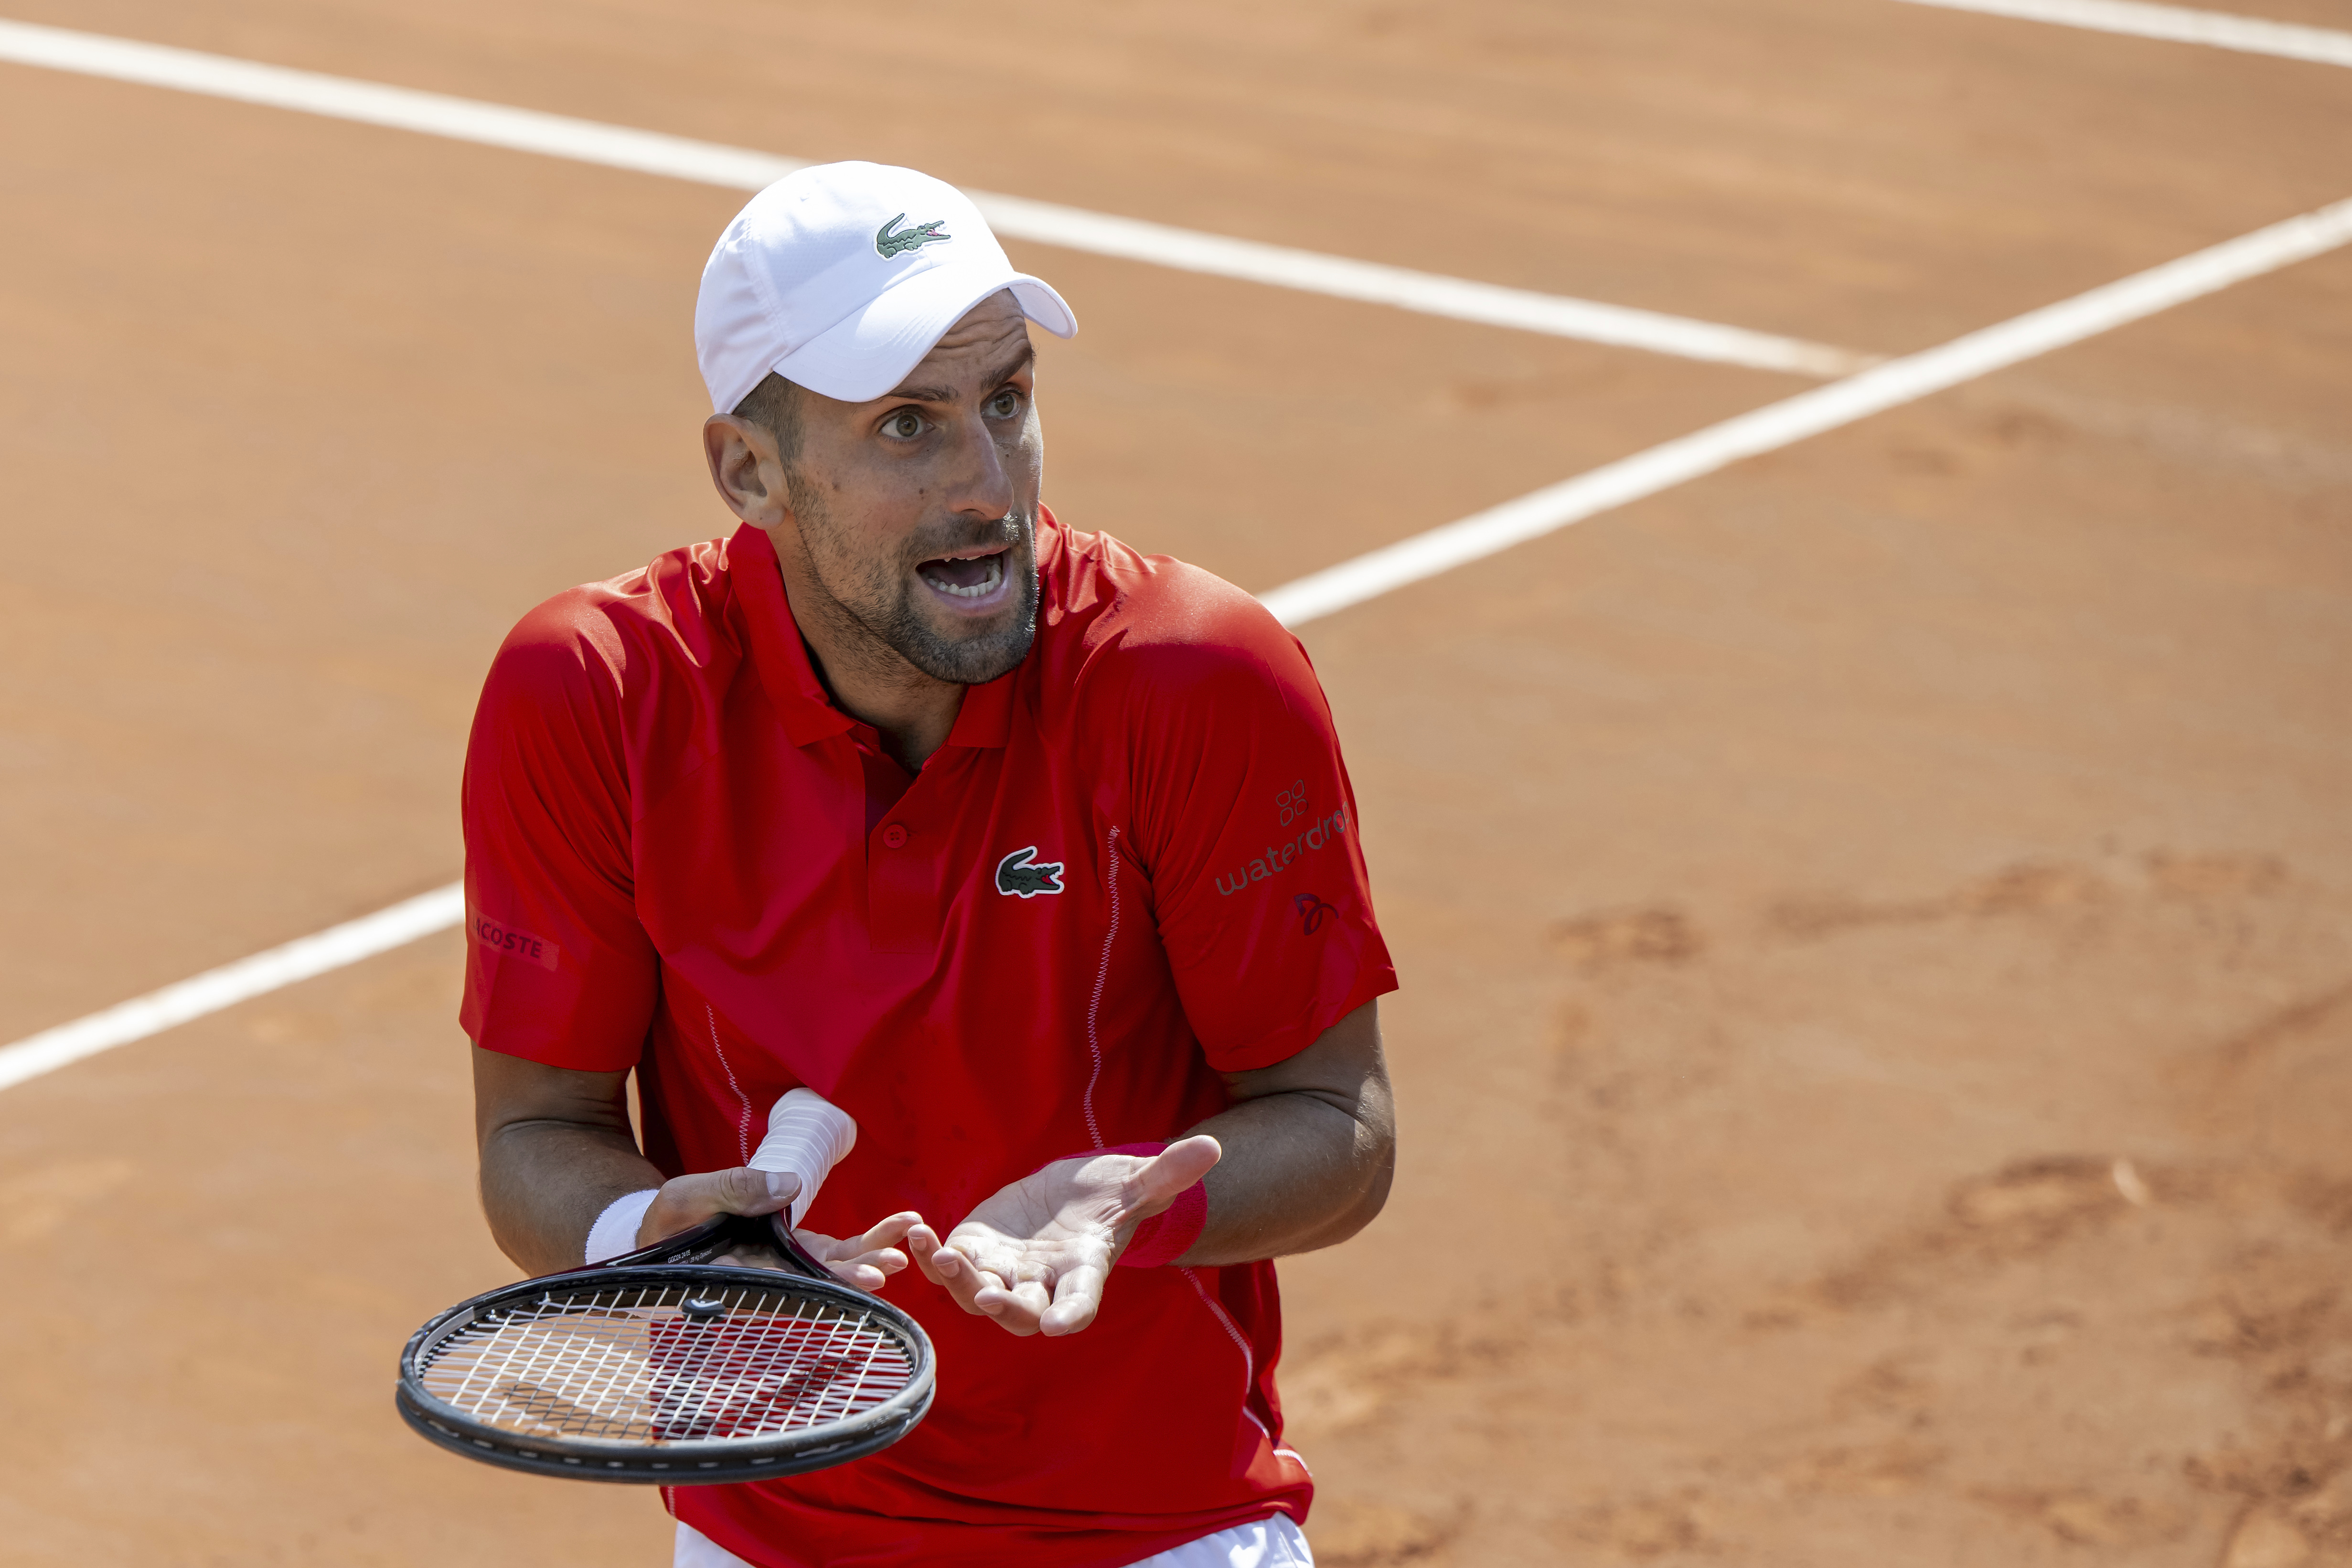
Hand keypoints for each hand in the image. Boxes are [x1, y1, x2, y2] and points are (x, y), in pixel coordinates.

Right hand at [636, 1166, 918, 1291]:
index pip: (786, 1288)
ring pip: (835, 1269)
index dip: (826, 1286)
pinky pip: (838, 1250)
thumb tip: (790, 1186)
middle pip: (819, 1284)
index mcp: (736, 1277)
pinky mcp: (798, 1252)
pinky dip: (868, 1240)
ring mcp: (787, 1268)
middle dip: (857, 1275)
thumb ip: (733, 1190)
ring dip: (871, 1256)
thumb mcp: (686, 1197)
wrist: (667, 1228)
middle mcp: (768, 1280)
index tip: (862, 1282)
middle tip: (892, 1265)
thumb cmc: (668, 1220)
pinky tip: (901, 1226)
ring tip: (907, 1243)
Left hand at [909, 1136, 1219, 1337]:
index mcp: (1082, 1272)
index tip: (1057, 1326)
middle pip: (1021, 1312)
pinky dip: (929, 1255)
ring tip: (938, 1255)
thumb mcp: (1138, 1182)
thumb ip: (1167, 1173)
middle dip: (1006, 1308)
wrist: (1071, 1197)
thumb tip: (1212, 1146)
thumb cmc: (1108, 1197)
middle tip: (991, 1298)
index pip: (1078, 1303)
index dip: (1069, 1315)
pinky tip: (915, 1234)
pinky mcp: (975, 1252)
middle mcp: (1040, 1284)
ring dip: (956, 1281)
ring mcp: (1003, 1273)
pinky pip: (948, 1264)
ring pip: (976, 1294)